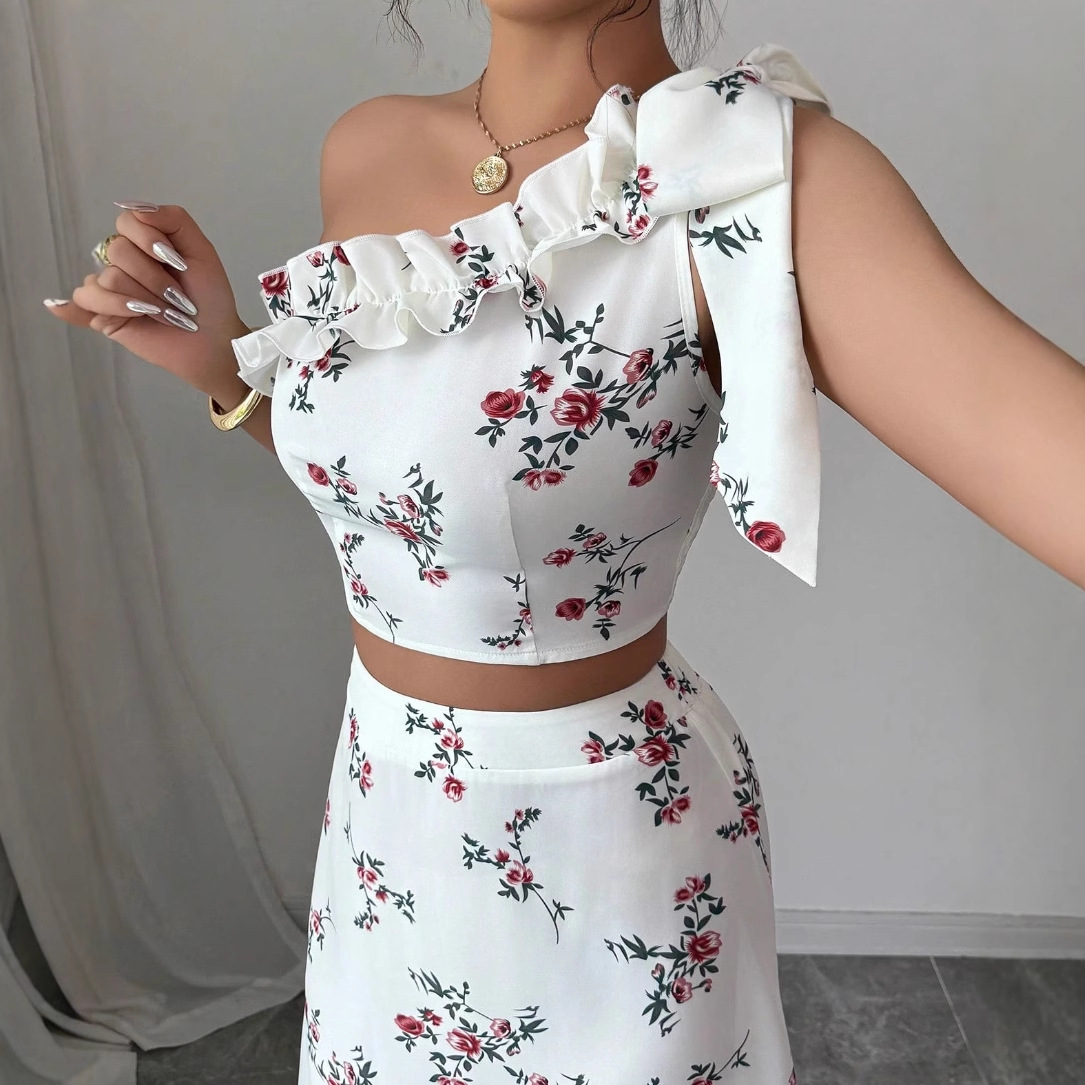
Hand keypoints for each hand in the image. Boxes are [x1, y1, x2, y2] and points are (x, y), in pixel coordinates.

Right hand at [43, 202, 250, 395]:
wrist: (212, 339)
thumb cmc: (209, 298)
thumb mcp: (201, 250)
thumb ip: (173, 218)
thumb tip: (130, 206)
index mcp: (143, 243)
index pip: (126, 221)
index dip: (150, 241)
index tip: (178, 263)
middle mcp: (122, 262)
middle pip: (117, 251)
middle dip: (154, 278)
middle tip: (176, 298)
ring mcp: (111, 288)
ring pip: (108, 278)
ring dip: (145, 299)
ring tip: (165, 314)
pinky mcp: (103, 314)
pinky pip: (87, 300)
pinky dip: (104, 306)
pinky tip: (62, 308)